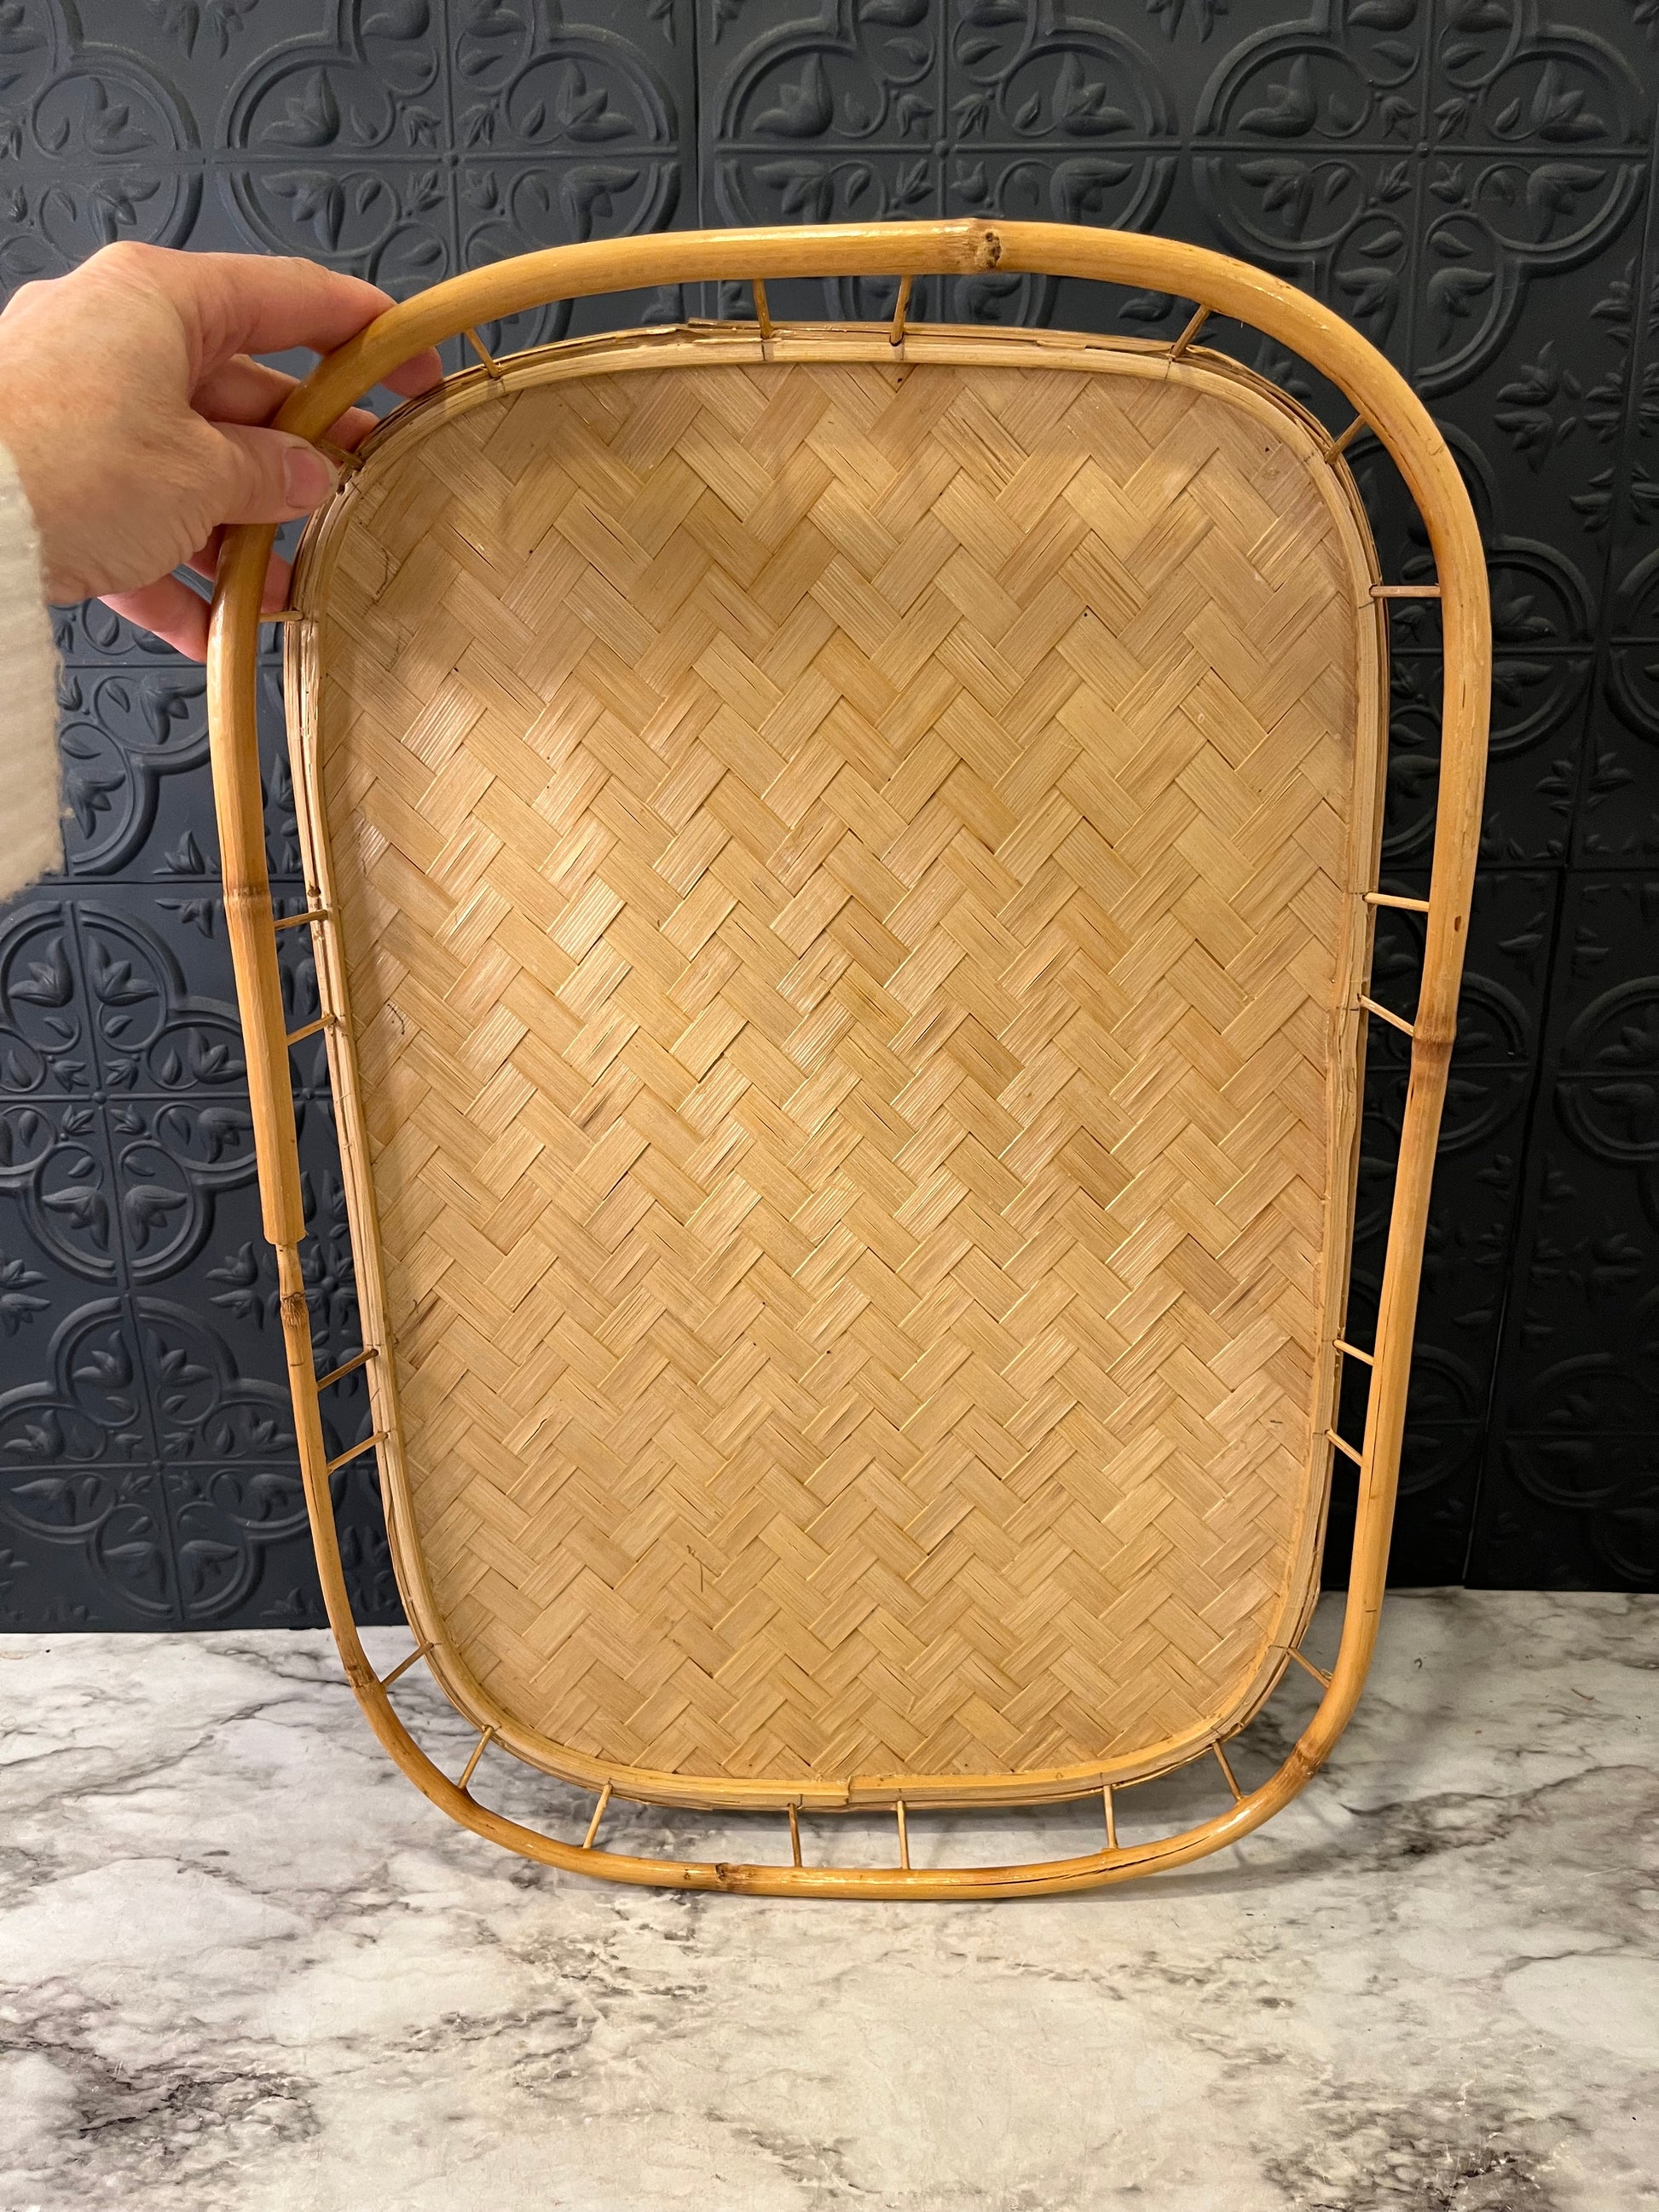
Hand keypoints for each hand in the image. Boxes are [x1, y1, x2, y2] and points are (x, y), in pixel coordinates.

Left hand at [0, 241, 441, 658]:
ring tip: (288, 585)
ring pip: (190, 469)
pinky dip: (176, 578)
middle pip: (243, 396)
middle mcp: (116, 340)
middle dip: (302, 460)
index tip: (414, 366)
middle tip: (362, 491)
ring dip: (244, 535)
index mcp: (160, 301)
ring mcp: (79, 408)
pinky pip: (133, 526)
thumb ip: (268, 475)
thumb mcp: (201, 472)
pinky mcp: (52, 476)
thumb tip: (306, 478)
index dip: (368, 334)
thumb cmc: (60, 460)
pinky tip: (214, 630)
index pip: (290, 300)